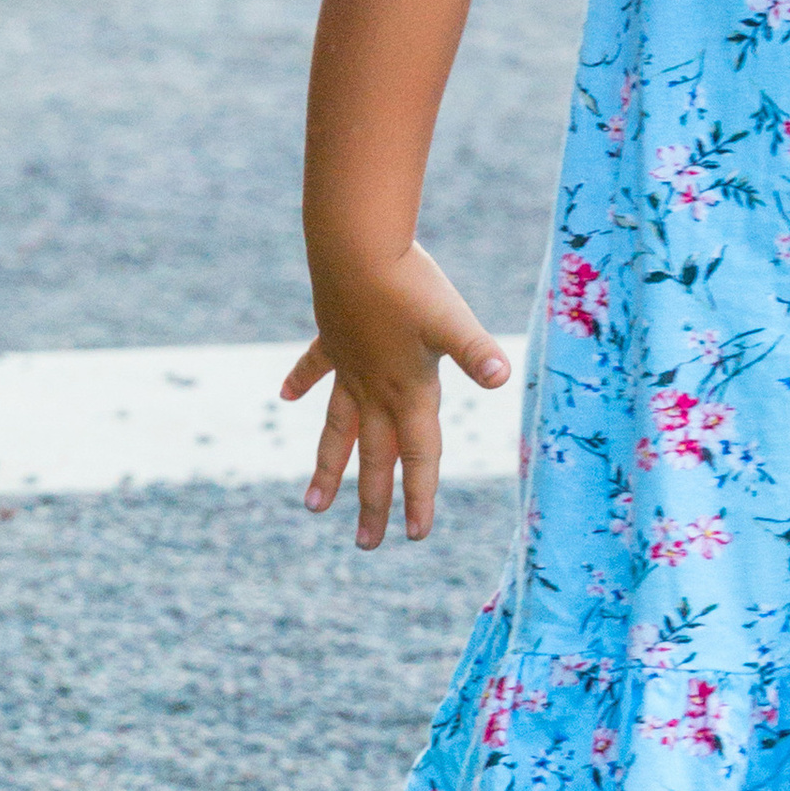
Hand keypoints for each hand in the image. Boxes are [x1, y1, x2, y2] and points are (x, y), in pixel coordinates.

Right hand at [282, 243, 511, 544]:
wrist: (357, 245)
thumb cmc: (409, 284)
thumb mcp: (451, 320)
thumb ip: (476, 351)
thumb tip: (503, 376)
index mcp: (408, 392)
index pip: (419, 456)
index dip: (420, 496)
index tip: (415, 535)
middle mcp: (376, 389)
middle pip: (376, 458)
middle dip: (373, 503)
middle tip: (367, 544)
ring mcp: (349, 366)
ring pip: (338, 430)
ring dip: (328, 467)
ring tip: (314, 506)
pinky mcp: (333, 337)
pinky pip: (317, 368)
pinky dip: (303, 383)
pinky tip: (286, 397)